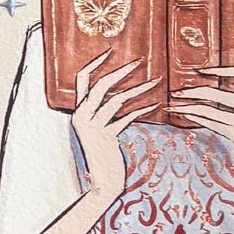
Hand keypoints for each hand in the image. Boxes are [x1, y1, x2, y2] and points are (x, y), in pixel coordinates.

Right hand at [70, 53, 150, 197]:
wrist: (103, 183)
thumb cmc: (105, 155)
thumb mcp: (99, 130)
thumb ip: (103, 113)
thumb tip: (118, 95)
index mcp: (77, 112)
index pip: (82, 79)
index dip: (95, 63)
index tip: (110, 51)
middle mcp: (81, 117)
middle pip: (100, 85)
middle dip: (121, 71)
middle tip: (140, 61)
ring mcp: (93, 128)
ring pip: (117, 100)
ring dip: (139, 89)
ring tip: (156, 81)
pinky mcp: (106, 138)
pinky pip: (127, 118)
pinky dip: (142, 110)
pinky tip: (155, 105)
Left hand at [172, 63, 233, 171]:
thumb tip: (209, 85)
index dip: (221, 69)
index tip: (201, 71)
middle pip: (216, 93)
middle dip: (192, 92)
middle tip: (176, 92)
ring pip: (210, 110)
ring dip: (188, 107)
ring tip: (173, 106)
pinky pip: (212, 123)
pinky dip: (197, 118)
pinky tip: (185, 114)